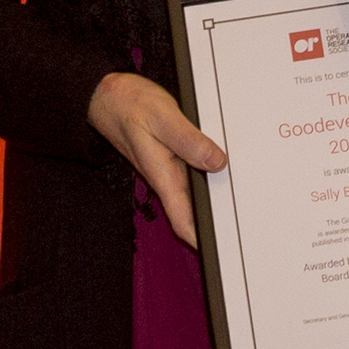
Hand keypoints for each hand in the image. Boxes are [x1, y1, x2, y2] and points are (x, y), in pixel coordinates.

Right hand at [87, 71, 228, 248]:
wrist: (106, 95)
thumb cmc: (129, 104)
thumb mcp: (162, 117)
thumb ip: (188, 140)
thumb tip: (217, 161)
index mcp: (162, 175)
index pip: (182, 221)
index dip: (199, 241)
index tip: (219, 253)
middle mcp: (165, 177)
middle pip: (191, 212)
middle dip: (213, 225)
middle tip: (242, 234)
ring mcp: (167, 168)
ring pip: (194, 193)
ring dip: (213, 200)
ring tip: (242, 208)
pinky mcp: (170, 156)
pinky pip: (193, 173)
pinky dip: (208, 176)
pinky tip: (225, 171)